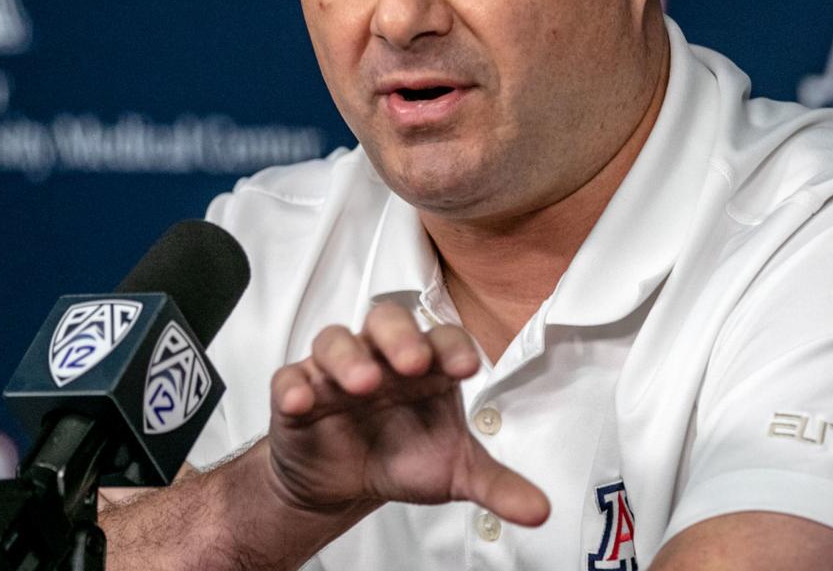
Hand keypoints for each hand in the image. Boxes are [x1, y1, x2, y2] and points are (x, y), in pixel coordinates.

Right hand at [266, 302, 550, 527]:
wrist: (345, 480)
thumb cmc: (403, 455)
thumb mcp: (454, 472)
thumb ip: (497, 485)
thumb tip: (542, 511)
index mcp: (425, 364)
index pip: (442, 338)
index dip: (454, 347)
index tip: (467, 368)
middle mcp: (381, 356)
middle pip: (387, 321)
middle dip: (400, 337)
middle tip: (413, 362)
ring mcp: (336, 370)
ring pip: (336, 340)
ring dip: (349, 356)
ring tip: (363, 382)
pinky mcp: (297, 391)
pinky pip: (290, 377)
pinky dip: (293, 385)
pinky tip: (300, 400)